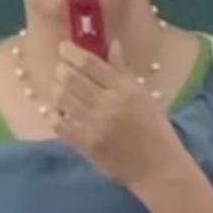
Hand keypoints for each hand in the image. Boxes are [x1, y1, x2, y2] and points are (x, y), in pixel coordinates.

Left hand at [45, 46, 188, 188]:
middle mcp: (108, 106)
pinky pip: (61, 126)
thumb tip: (112, 45)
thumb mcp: (145, 96)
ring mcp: (95, 127)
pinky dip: (55, 115)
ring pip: (63, 100)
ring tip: (59, 88)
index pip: (91, 64)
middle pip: (72, 79)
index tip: (64, 48)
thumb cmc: (155, 129)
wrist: (158, 168)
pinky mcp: (86, 146)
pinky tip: (57, 112)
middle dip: (61, 70)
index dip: (73, 53)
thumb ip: (124, 71)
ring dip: (57, 90)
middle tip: (60, 68)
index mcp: (125, 90)